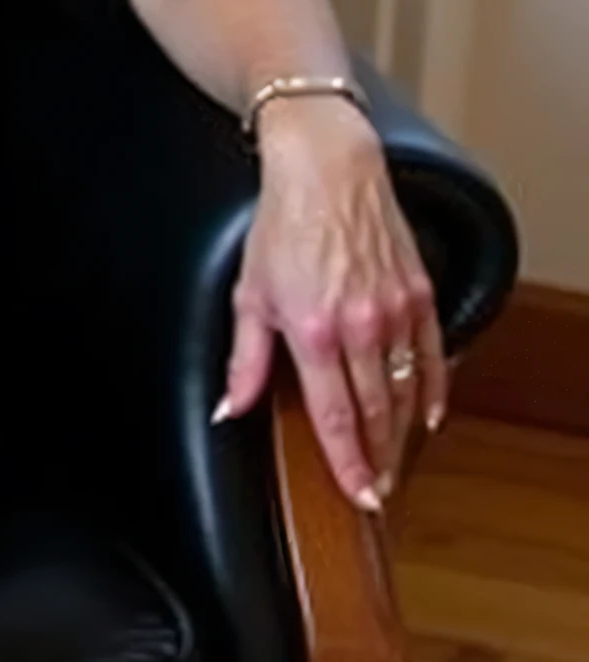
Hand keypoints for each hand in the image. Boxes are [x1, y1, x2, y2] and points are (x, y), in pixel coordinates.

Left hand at [216, 98, 447, 512]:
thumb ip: (243, 361)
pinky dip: (433, 389)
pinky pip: (433, 355)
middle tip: (378, 490)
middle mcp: (360, 326)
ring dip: (402, 432)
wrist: (327, 168)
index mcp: (313, 332)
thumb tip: (229, 409)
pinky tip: (428, 415)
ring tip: (395, 461)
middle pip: (376, 412)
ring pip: (406, 390)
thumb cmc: (282, 225)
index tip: (359, 494)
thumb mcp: (248, 295)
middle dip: (378, 458)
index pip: (335, 418)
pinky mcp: (418, 292)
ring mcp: (395, 310)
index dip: (349, 464)